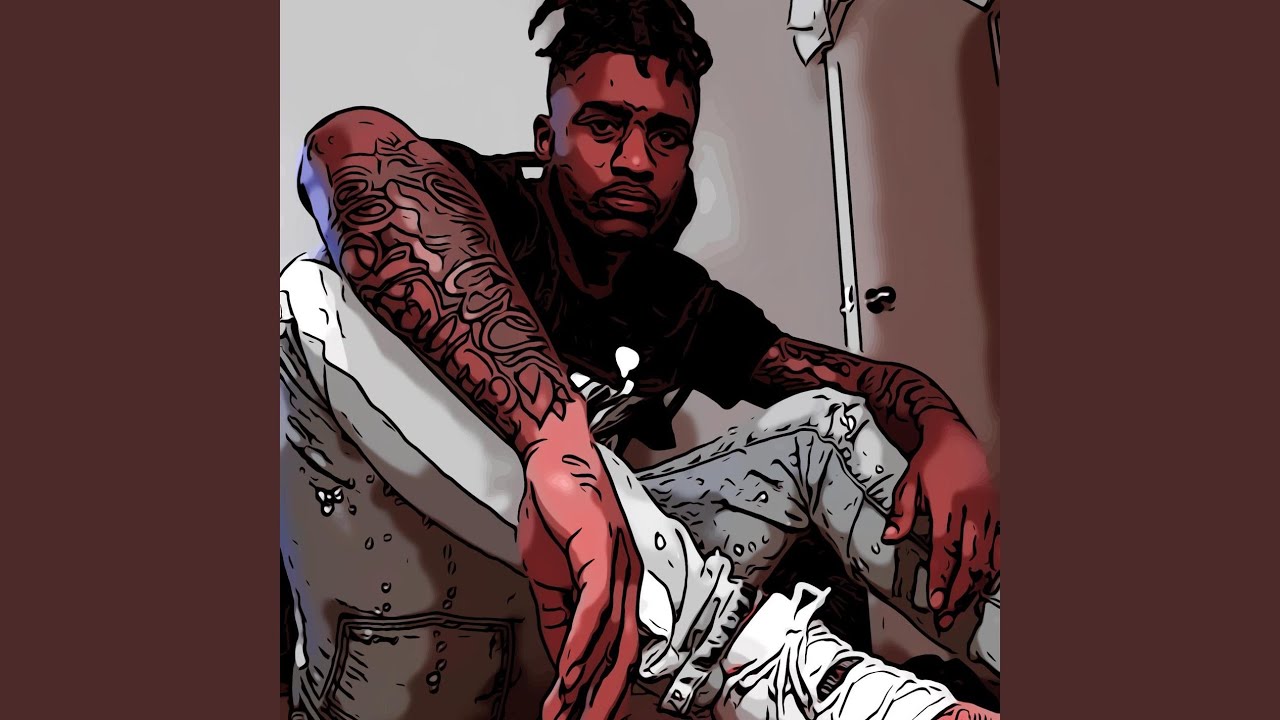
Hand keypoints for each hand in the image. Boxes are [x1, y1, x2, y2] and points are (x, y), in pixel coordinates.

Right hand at [517, 439, 642, 719]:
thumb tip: (562, 659)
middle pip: (621, 655)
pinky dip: (581, 642)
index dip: (605, 690)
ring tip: (568, 711)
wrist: (552, 458)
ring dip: (586, 681)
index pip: (616, 652)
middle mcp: (626, 582)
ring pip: (608, 638)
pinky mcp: (602, 551)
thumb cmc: (556, 508)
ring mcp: (618, 567)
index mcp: (618, 589)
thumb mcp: (551, 577)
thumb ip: (559, 619)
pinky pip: (593, 607)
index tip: (589, 718)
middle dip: (601, 700)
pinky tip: (570, 667)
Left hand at [881, 411, 999, 629]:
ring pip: (990, 560)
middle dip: (959, 592)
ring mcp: (991, 514)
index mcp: (948, 506)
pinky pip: (1002, 550)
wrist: (956, 438)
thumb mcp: (909, 484)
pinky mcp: (1000, 515)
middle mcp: (973, 512)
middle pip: (971, 561)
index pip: (946, 549)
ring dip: (975, 586)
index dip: (942, 578)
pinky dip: (993, 571)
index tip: (936, 602)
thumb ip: (902, 513)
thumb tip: (890, 537)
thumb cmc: (929, 462)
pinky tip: (981, 587)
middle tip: (945, 616)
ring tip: (960, 608)